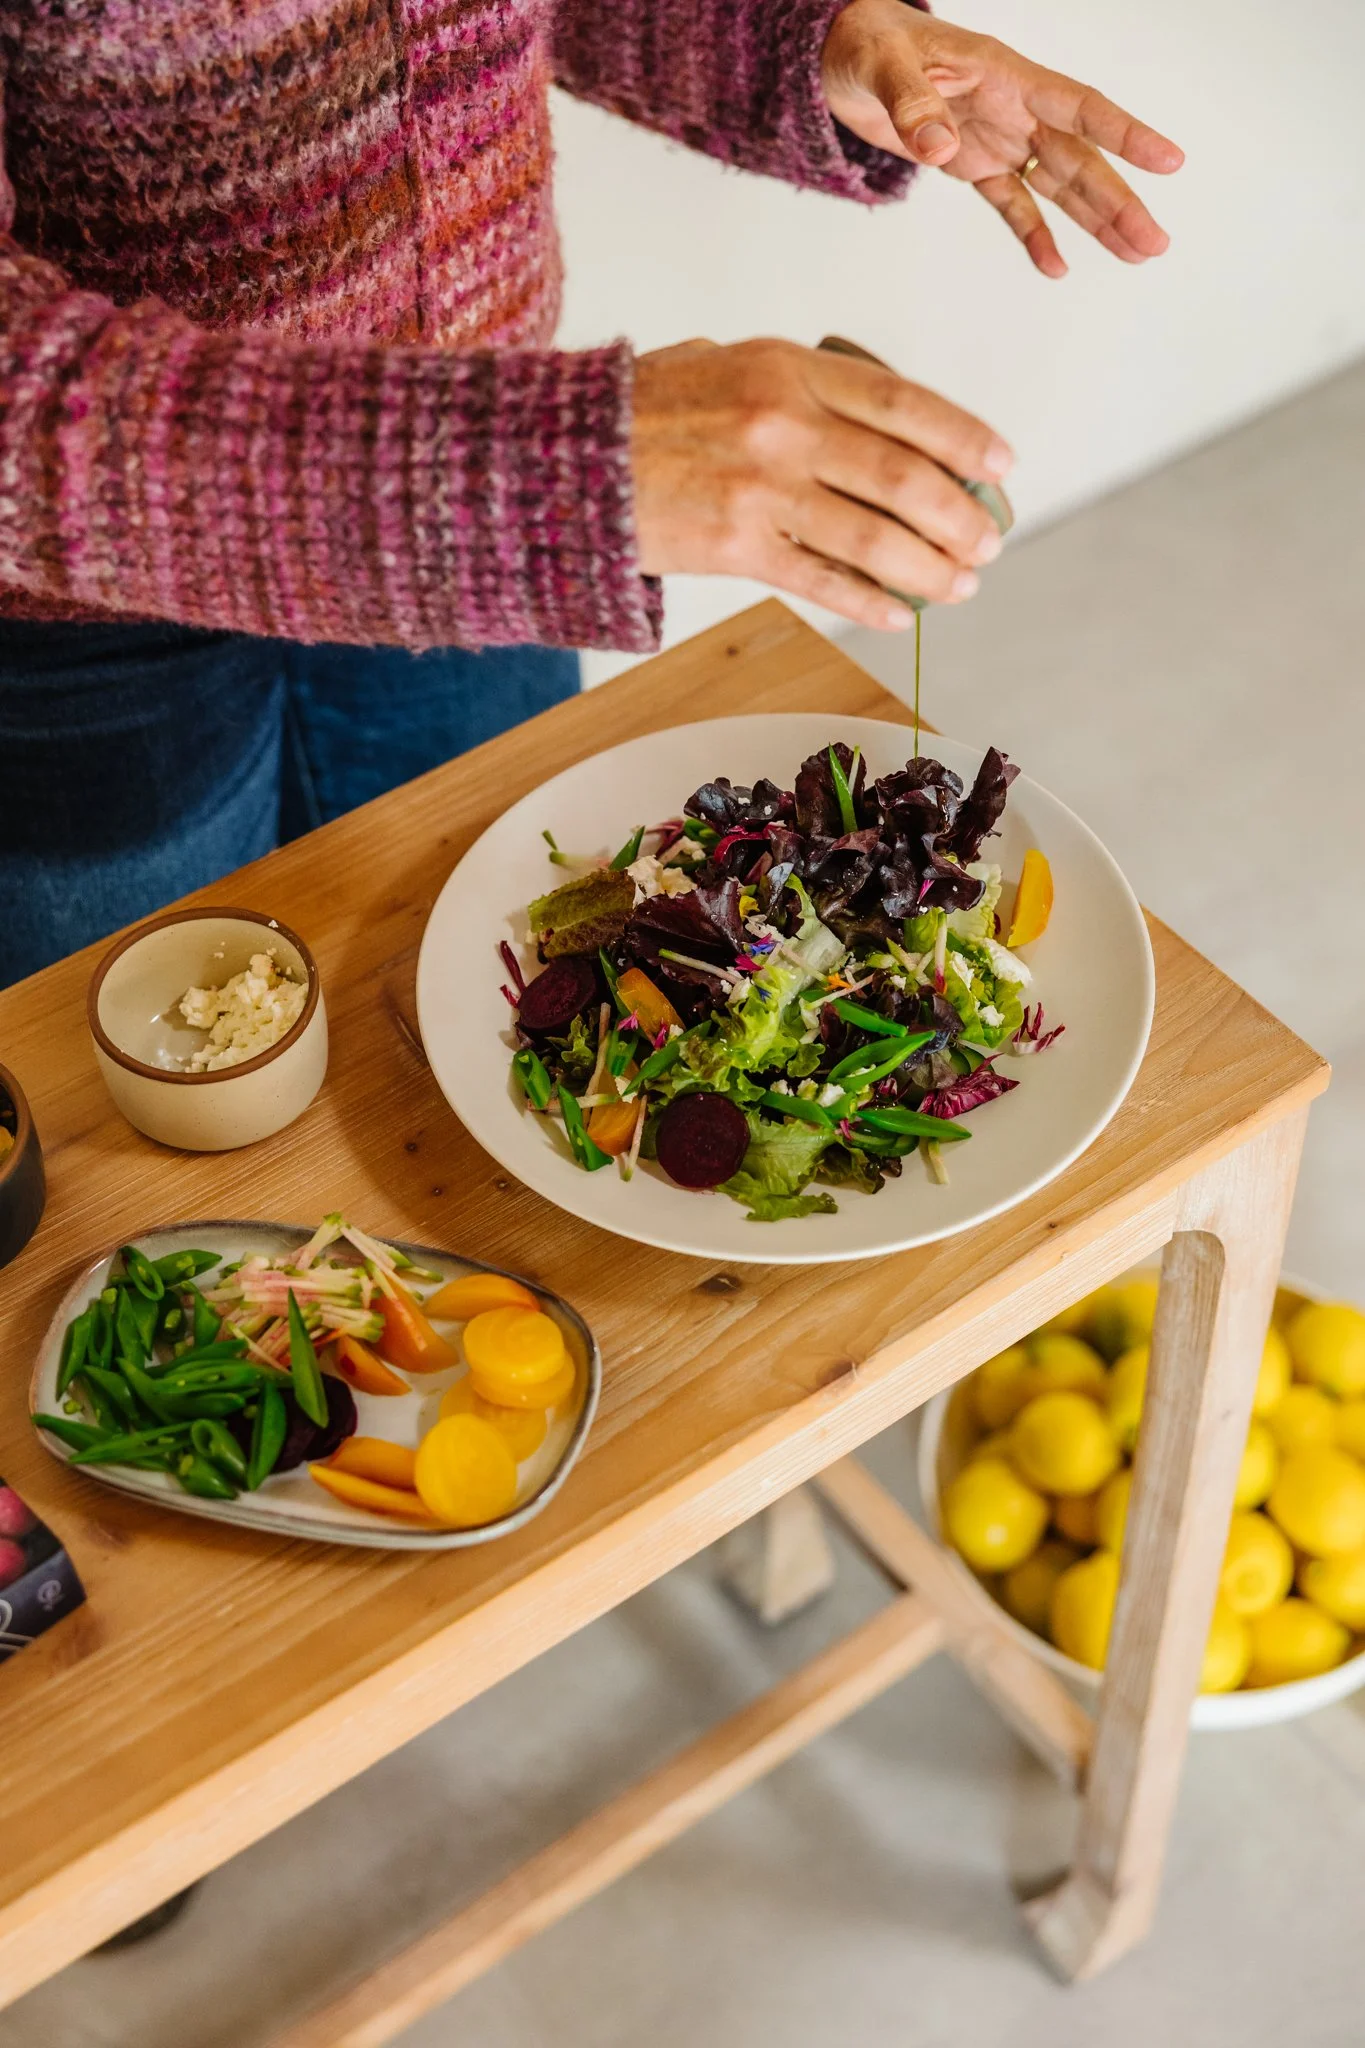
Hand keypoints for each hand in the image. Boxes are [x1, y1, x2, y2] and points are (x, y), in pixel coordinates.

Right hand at [631, 338, 1010, 630]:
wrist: (562, 457)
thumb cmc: (647, 409)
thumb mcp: (731, 364)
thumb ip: (804, 388)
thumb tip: (885, 427)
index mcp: (788, 368)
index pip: (902, 403)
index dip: (964, 437)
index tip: (1001, 464)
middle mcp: (781, 426)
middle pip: (903, 477)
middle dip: (959, 515)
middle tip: (988, 540)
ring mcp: (760, 492)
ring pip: (874, 537)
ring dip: (929, 567)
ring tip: (960, 583)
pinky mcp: (734, 550)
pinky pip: (821, 582)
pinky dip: (868, 603)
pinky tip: (900, 616)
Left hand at [821, 1, 1183, 276]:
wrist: (841, 57)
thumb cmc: (868, 44)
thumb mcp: (885, 67)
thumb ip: (913, 106)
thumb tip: (941, 148)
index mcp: (1005, 75)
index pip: (1078, 106)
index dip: (1124, 134)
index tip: (1169, 160)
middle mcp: (1013, 109)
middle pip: (1080, 160)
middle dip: (1119, 202)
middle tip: (1155, 243)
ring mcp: (997, 139)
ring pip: (1058, 185)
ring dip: (1096, 222)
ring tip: (1136, 255)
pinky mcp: (972, 165)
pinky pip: (1011, 204)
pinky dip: (1032, 235)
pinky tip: (1056, 266)